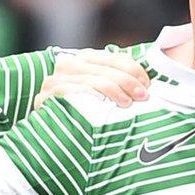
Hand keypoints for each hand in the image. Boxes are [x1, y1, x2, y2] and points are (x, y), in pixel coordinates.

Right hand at [36, 48, 151, 109]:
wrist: (51, 137)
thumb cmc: (82, 114)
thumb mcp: (101, 94)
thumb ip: (116, 83)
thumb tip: (146, 84)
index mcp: (83, 59)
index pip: (113, 58)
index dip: (133, 69)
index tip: (147, 85)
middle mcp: (68, 65)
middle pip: (105, 70)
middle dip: (128, 82)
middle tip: (143, 97)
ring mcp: (55, 80)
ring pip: (92, 80)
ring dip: (113, 91)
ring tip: (127, 104)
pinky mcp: (47, 96)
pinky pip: (73, 92)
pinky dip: (90, 96)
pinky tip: (102, 104)